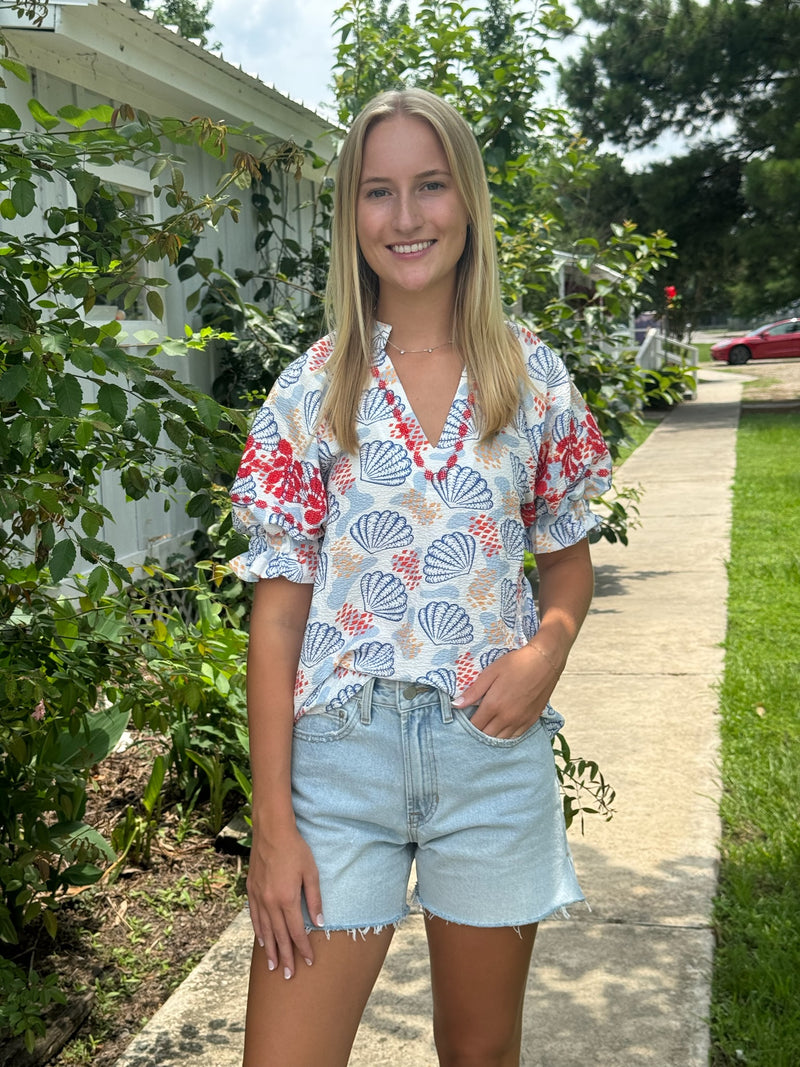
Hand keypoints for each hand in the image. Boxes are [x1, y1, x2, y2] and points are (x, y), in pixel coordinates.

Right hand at [246, 824, 323, 978]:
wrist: (272, 831)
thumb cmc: (295, 849)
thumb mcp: (311, 872)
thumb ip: (315, 899)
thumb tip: (320, 922)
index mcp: (287, 899)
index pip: (296, 931)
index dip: (303, 948)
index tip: (309, 962)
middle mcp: (270, 902)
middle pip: (279, 936)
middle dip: (286, 957)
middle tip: (289, 976)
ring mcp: (258, 897)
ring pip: (265, 930)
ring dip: (270, 950)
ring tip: (274, 967)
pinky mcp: (251, 890)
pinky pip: (254, 917)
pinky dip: (259, 932)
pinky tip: (262, 941)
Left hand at [452, 642, 560, 737]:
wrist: (544, 661)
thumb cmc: (516, 664)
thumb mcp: (491, 673)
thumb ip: (473, 691)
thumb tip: (456, 705)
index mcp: (494, 705)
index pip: (475, 725)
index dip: (466, 725)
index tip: (463, 719)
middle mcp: (507, 718)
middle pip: (486, 735)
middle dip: (477, 732)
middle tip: (474, 723)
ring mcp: (520, 721)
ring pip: (500, 739)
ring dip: (491, 736)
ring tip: (486, 727)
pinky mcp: (531, 721)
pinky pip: (515, 736)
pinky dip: (505, 736)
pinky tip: (501, 729)